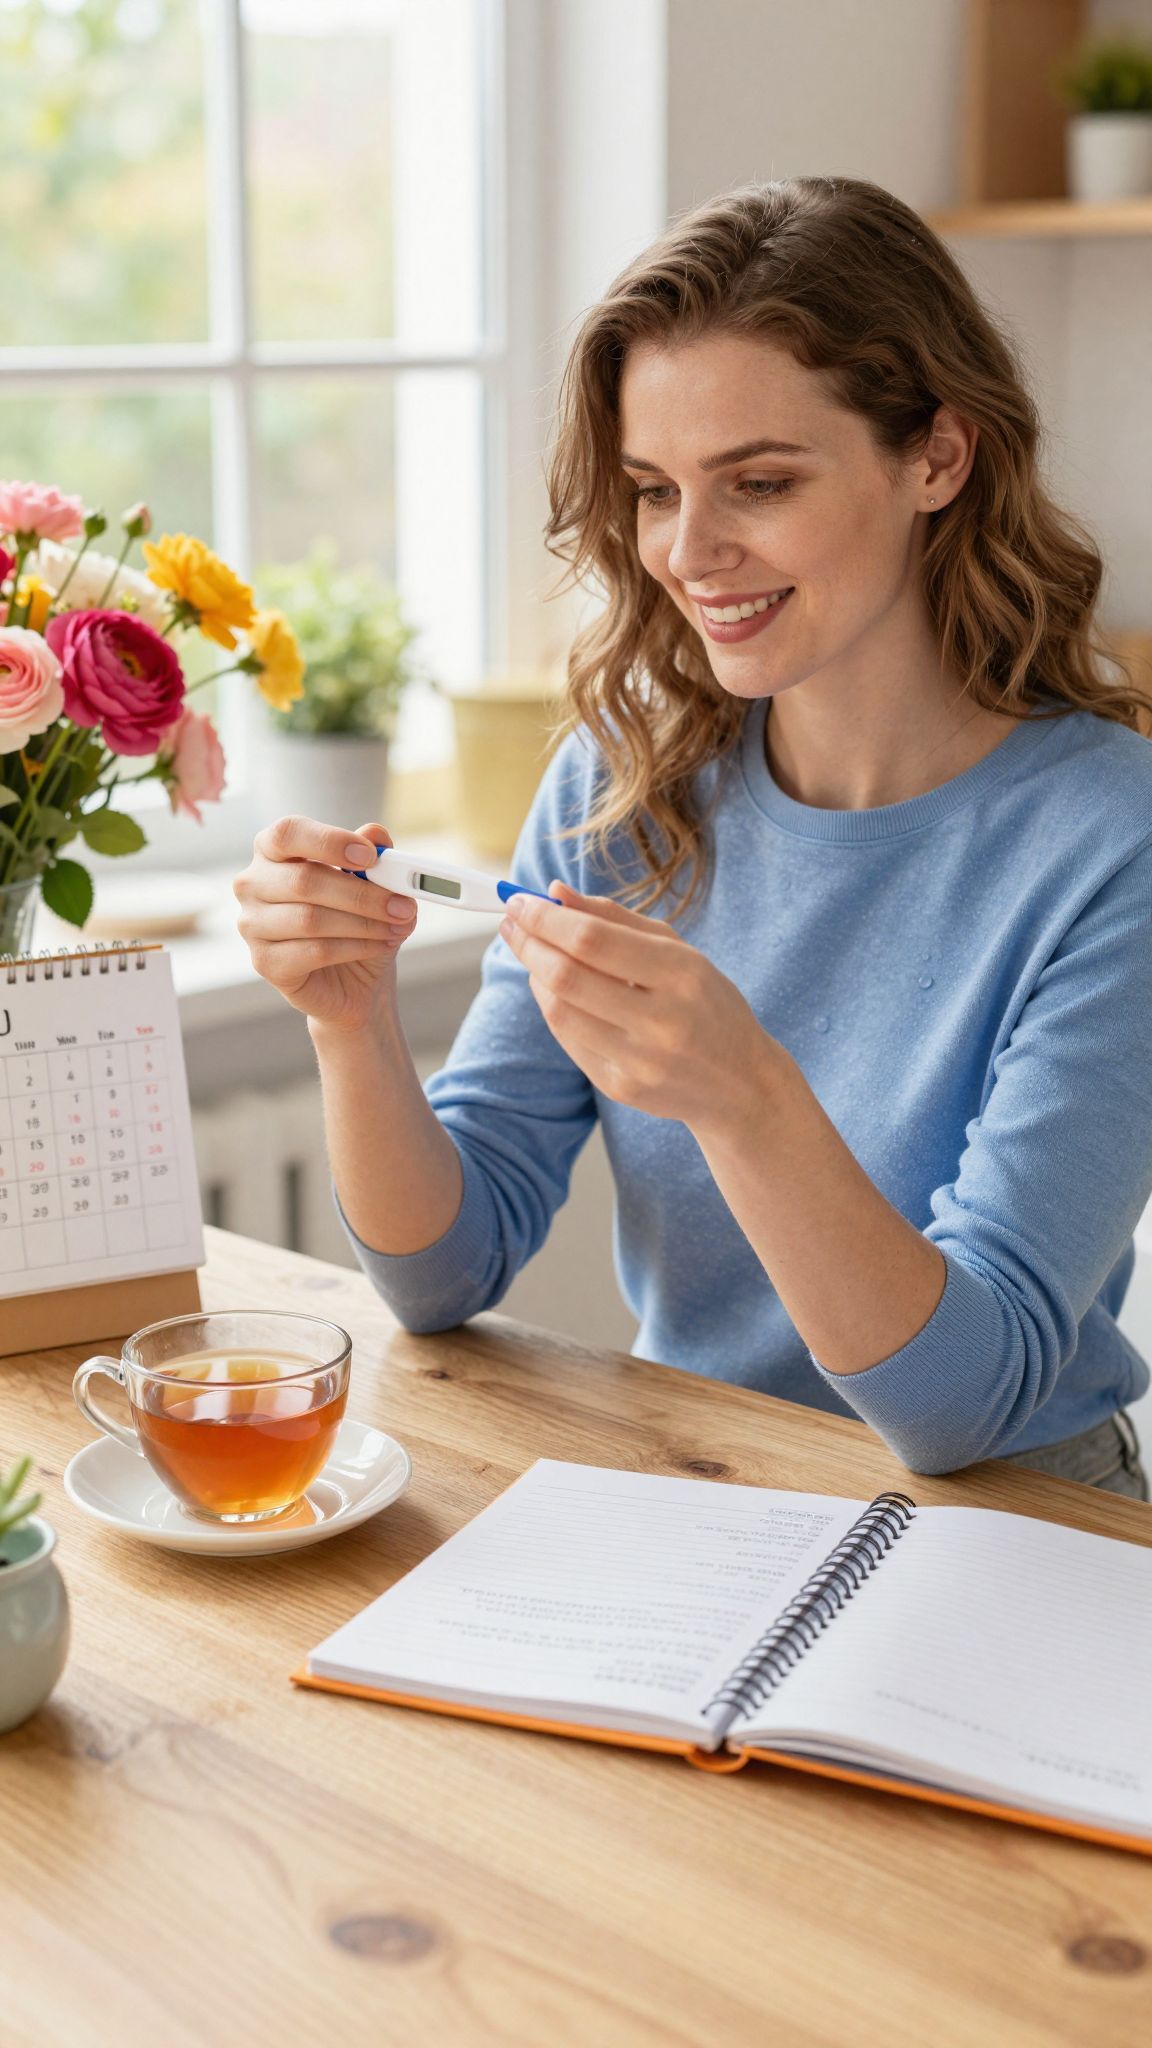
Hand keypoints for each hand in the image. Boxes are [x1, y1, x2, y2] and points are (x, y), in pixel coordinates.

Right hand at [233, 814, 417, 1031]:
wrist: (353, 981)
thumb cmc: (355, 921)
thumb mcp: (372, 884)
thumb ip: (373, 856)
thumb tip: (376, 835)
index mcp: (273, 850)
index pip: (288, 833)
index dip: (329, 841)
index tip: (370, 856)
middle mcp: (253, 884)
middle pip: (304, 880)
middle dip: (362, 894)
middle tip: (402, 904)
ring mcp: (253, 925)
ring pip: (310, 919)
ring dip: (364, 923)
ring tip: (397, 927)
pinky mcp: (265, 962)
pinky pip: (314, 951)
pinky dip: (356, 947)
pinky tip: (380, 946)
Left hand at [499, 881, 775, 1132]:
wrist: (740, 1084)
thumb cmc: (706, 1004)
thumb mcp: (678, 951)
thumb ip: (614, 918)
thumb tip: (553, 893)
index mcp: (681, 974)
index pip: (592, 940)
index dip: (546, 919)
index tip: (520, 901)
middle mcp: (661, 1021)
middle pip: (566, 975)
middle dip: (529, 943)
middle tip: (511, 922)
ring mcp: (639, 1060)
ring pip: (558, 1010)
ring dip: (535, 975)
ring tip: (533, 953)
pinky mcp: (621, 1087)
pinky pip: (568, 1040)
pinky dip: (552, 1007)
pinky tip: (554, 989)